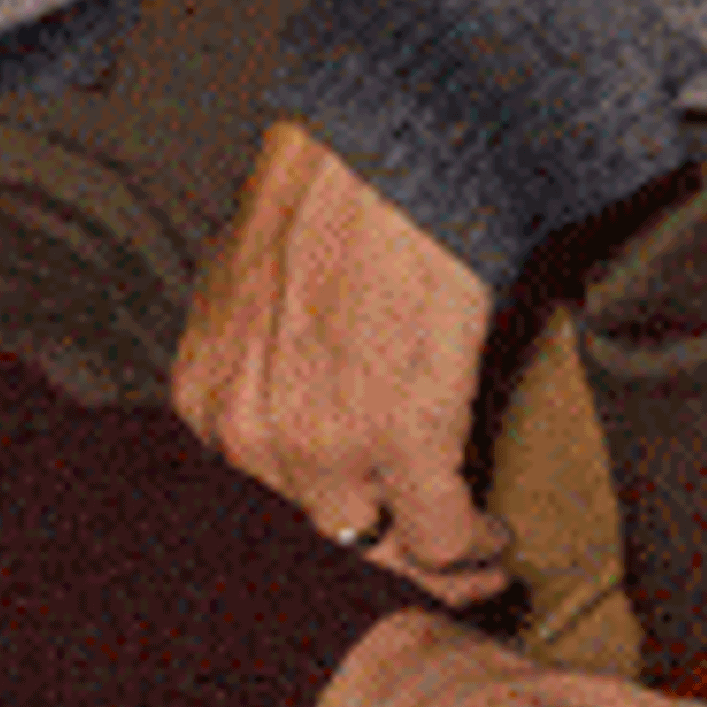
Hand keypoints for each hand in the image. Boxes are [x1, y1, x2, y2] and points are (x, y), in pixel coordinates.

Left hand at [173, 122, 512, 602]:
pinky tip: (498, 539)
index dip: (326, 522)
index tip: (372, 529)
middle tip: (438, 563)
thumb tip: (299, 397)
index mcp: (207, 401)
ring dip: (437, 561)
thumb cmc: (335, 195)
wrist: (390, 143)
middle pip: (319, 539)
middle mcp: (247, 437)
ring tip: (476, 554)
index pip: (259, 507)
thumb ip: (260, 365)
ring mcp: (320, 446)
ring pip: (381, 551)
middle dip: (383, 556)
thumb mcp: (252, 290)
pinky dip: (477, 549)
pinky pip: (443, 536)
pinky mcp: (401, 439)